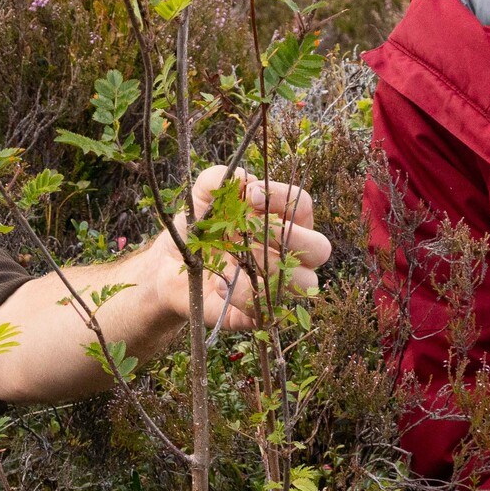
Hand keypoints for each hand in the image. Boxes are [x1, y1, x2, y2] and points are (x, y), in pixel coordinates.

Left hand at [149, 165, 332, 329]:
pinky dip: (244, 294)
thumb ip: (218, 179)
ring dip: (269, 267)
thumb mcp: (202, 199)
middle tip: (252, 230)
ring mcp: (278, 286)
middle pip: (320, 248)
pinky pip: (269, 311)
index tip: (251, 196)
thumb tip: (243, 177)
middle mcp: (289, 254)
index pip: (303, 206)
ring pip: (304, 282)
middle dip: (289, 236)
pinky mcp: (259, 313)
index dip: (283, 198)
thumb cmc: (197, 228)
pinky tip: (220, 283)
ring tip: (235, 258)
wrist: (169, 266)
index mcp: (284, 221)